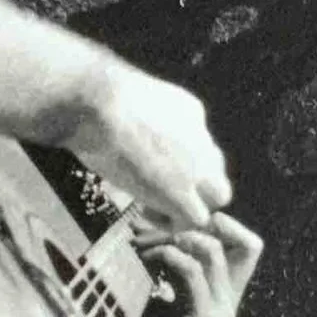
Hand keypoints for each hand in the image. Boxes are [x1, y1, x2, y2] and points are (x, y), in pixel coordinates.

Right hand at [60, 59, 232, 230]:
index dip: (183, 163)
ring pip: (218, 197)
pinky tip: (145, 211)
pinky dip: (174, 221)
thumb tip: (130, 127)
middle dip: (197, 186)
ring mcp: (196, 167)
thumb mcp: (133, 98)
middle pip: (218, 171)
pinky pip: (195, 219)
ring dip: (190, 205)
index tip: (154, 166)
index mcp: (191, 113)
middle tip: (162, 192)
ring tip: (153, 205)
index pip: (203, 146)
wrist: (98, 102)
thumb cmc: (98, 94)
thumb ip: (144, 115)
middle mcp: (202, 138)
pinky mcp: (181, 191)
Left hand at [141, 213, 264, 316]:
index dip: (232, 227)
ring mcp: (223, 311)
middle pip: (245, 244)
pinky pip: (193, 274)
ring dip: (184, 238)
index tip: (197, 221)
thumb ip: (179, 281)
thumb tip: (162, 245)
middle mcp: (232, 302)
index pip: (250, 248)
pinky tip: (154, 257)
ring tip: (158, 239)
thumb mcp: (175, 307)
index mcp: (228, 297)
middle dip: (206, 225)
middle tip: (171, 223)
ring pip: (214, 253)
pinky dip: (173, 258)